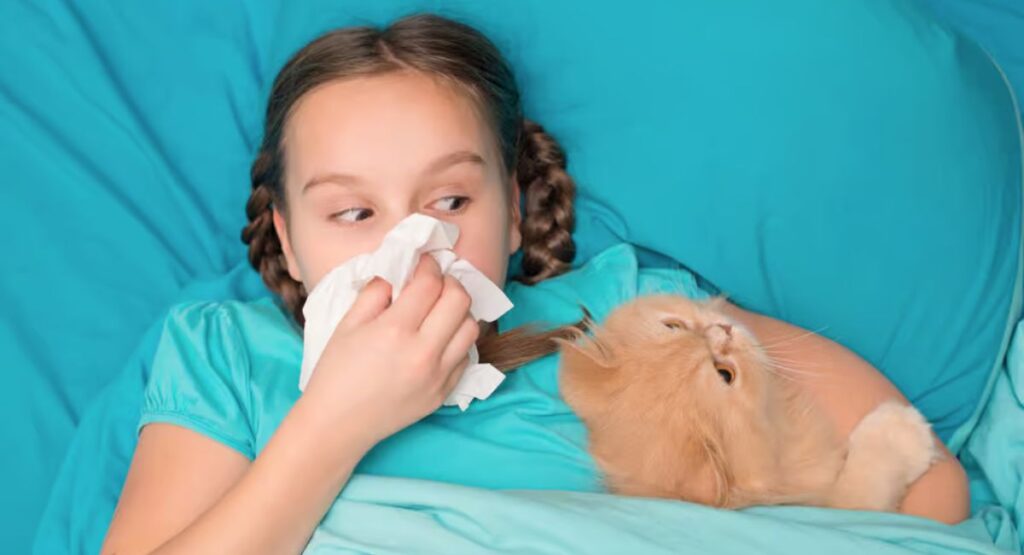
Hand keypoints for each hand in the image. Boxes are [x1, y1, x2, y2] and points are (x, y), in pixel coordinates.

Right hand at [298, 255, 477, 454]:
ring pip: (471, 328)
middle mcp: (423, 352)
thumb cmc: (337, 372)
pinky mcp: (444, 392)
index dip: (429, 266)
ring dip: (458, 312)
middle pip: (460, 301)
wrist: (338, 424)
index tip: (423, 263)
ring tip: (440, 311)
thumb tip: (399, 274)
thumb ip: (375, 293)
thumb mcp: (347, 324)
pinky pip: (466, 356)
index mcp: (395, 331)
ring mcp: (438, 375)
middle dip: (449, 283)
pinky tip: (439, 339)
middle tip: (435, 284)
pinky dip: (457, 341)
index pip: (430, 284)